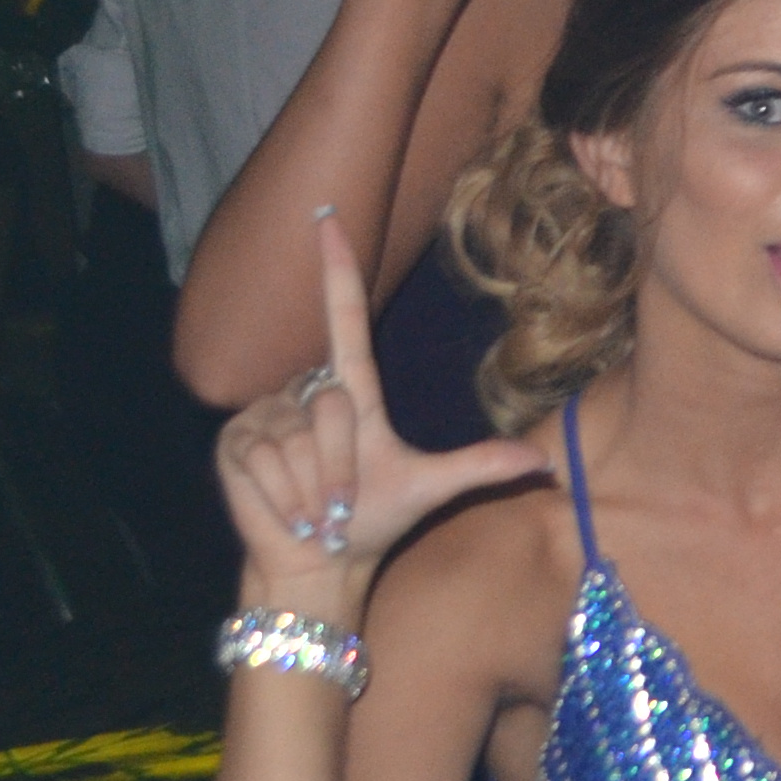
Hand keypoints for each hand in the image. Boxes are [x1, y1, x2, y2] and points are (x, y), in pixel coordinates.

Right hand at [211, 209, 548, 613]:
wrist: (320, 561)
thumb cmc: (371, 520)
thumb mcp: (428, 487)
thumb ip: (481, 466)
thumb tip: (545, 462)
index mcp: (351, 391)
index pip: (343, 319)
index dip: (337, 270)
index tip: (329, 219)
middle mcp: (306, 393)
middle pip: (333, 406)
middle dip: (342, 466)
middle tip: (341, 502)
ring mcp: (266, 414)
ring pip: (299, 438)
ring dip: (314, 487)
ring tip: (315, 507)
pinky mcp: (235, 441)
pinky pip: (266, 459)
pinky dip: (283, 495)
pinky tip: (286, 509)